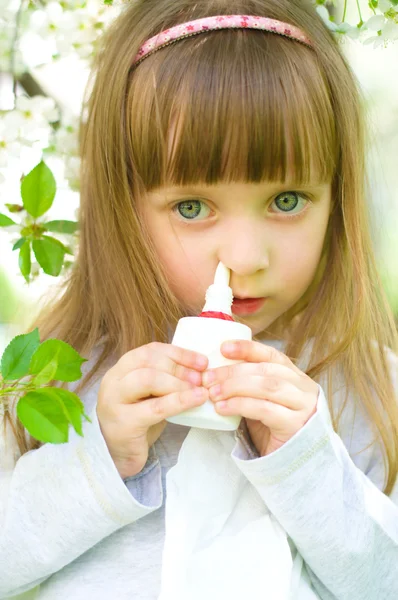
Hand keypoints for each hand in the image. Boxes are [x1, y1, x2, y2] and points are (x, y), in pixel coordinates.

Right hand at [97, 342, 208, 478]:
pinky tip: (196, 400)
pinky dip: (179, 401)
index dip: (178, 353)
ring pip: (148, 380)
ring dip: (178, 383)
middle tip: (202, 378)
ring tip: (199, 390)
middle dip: (179, 367)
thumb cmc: (139, 422)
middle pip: (147, 361)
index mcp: (120, 369)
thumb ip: (165, 379)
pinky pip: (155, 408)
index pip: (149, 351)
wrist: (119, 456)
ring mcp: (114, 402)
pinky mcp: (123, 423)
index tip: (202, 361)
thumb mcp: (150, 395)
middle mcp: (112, 381)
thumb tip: (199, 369)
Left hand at [201, 340, 318, 455]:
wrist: (291, 462)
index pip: (271, 355)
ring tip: (212, 393)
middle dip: (233, 372)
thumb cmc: (272, 428)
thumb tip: (214, 372)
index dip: (247, 348)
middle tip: (207, 377)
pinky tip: (222, 408)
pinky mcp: (295, 425)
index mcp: (295, 376)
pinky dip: (240, 405)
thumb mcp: (262, 401)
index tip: (223, 347)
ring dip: (235, 387)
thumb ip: (249, 385)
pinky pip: (264, 409)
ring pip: (267, 386)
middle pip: (266, 370)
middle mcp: (303, 388)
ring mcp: (303, 406)